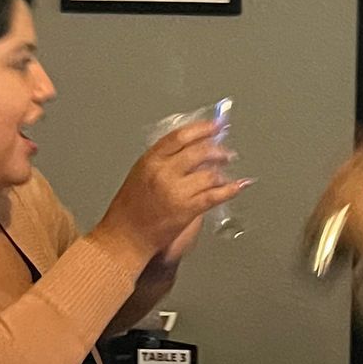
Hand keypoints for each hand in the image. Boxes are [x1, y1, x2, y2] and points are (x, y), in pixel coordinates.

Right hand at [100, 120, 244, 260]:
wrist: (125, 237)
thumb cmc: (129, 210)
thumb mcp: (140, 174)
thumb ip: (162, 160)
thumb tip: (190, 151)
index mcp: (150, 160)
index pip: (180, 137)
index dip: (201, 128)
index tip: (214, 126)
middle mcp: (163, 173)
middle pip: (199, 152)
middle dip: (217, 149)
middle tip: (225, 152)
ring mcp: (176, 191)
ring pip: (209, 173)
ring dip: (222, 171)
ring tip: (226, 171)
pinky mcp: (187, 210)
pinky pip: (214, 195)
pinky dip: (229, 190)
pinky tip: (237, 186)